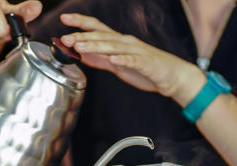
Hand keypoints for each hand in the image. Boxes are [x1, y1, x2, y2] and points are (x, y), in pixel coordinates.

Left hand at [59, 13, 204, 105]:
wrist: (171, 76)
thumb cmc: (145, 70)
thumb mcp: (117, 65)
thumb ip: (100, 60)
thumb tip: (80, 56)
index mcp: (118, 41)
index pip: (96, 28)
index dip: (81, 22)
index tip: (64, 19)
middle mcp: (126, 43)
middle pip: (101, 37)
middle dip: (82, 37)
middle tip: (65, 38)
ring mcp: (136, 52)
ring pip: (113, 47)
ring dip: (96, 46)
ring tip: (80, 47)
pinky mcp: (145, 63)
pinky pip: (133, 60)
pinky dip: (123, 59)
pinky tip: (113, 59)